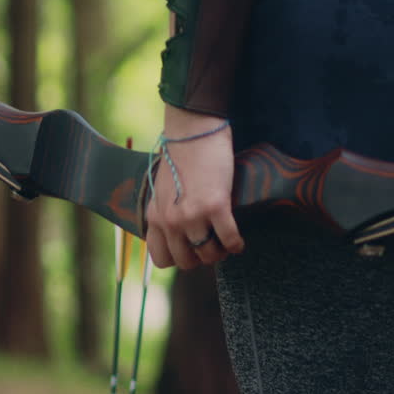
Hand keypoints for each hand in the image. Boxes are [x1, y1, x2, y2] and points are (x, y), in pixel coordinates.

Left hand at [144, 107, 244, 269]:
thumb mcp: (164, 190)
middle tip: (213, 246)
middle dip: (202, 258)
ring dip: (220, 253)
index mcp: (155, 216)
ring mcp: (192, 216)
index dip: (180, 259)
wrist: (194, 131)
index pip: (162, 259)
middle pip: (186, 262)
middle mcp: (170, 220)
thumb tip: (182, 234)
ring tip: (227, 243)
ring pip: (209, 254)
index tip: (191, 250)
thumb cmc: (181, 155)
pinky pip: (229, 240)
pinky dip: (236, 245)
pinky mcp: (215, 207)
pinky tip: (239, 241)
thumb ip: (168, 213)